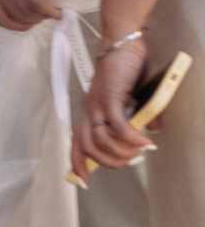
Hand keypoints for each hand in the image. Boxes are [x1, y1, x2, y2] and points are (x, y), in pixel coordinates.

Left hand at [0, 0, 59, 31]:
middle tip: (50, 13)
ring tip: (55, 9)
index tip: (33, 23)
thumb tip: (32, 4)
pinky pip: (35, 0)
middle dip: (35, 21)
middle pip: (15, 16)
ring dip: (43, 16)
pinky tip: (57, 10)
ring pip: (27, 11)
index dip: (17, 26)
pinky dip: (47, 10)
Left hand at [74, 33, 155, 176]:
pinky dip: (130, 138)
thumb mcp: (133, 99)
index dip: (77, 164)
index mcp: (90, 113)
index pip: (76, 143)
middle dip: (108, 162)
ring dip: (120, 152)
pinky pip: (117, 126)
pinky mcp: (110, 98)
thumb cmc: (126, 70)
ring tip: (137, 152)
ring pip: (100, 140)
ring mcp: (97, 105)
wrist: (123, 45)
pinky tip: (143, 141)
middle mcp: (89, 111)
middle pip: (88, 147)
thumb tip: (150, 133)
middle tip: (128, 161)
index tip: (84, 181)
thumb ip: (139, 118)